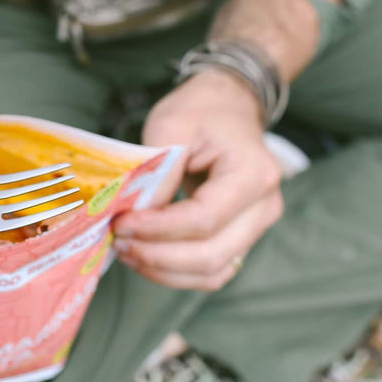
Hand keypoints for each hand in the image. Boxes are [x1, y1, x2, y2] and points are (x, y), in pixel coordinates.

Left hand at [112, 71, 282, 290]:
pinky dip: (177, 273)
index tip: (120, 223)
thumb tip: (136, 217)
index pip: (204, 218)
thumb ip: (157, 171)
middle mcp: (264, 206)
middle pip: (211, 255)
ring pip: (212, 272)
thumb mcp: (172, 125)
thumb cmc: (201, 112)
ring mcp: (257, 227)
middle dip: (157, 256)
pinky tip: (146, 257)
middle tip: (117, 241)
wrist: (229, 108)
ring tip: (126, 251)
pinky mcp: (242, 238)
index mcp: (253, 173)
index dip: (158, 229)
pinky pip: (212, 272)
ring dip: (164, 270)